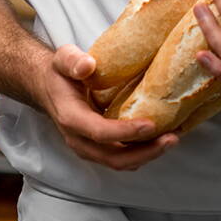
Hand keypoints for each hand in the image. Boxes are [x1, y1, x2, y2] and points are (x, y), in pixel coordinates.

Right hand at [33, 44, 178, 169]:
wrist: (48, 87)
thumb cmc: (59, 72)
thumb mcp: (63, 58)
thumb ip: (73, 60)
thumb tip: (87, 65)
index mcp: (71, 118)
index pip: (100, 132)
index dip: (126, 132)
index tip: (150, 124)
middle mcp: (79, 140)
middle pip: (114, 157)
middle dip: (145, 152)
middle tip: (172, 138)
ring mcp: (88, 147)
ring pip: (119, 162)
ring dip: (147, 155)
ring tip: (172, 139)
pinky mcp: (98, 148)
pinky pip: (121, 157)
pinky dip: (142, 152)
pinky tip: (160, 138)